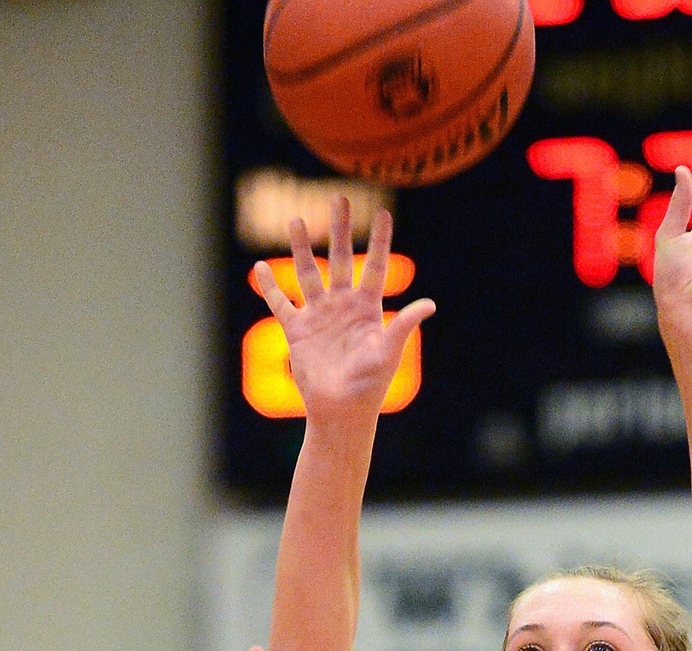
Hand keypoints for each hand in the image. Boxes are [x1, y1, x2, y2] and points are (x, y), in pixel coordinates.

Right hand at [254, 194, 434, 428]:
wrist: (341, 411)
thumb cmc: (369, 384)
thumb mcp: (388, 352)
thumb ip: (405, 325)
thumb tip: (429, 304)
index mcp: (368, 309)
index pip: (375, 266)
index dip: (379, 241)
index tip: (383, 213)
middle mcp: (343, 306)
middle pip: (340, 259)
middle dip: (339, 230)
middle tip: (339, 198)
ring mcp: (319, 315)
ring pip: (308, 273)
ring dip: (301, 248)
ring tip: (297, 220)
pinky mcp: (297, 330)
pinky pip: (280, 303)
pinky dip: (270, 286)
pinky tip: (261, 267)